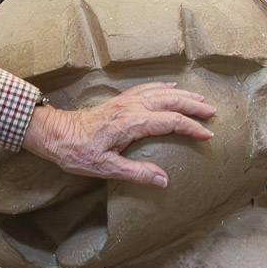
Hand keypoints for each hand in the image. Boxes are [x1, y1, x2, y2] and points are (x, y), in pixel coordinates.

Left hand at [22, 81, 215, 185]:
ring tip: (199, 98)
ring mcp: (125, 101)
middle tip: (212, 112)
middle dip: (192, 105)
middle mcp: (131, 107)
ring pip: (160, 92)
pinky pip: (146, 88)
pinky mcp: (119, 100)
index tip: (207, 134)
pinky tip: (170, 87)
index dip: (191, 127)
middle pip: (170, 101)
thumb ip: (136, 173)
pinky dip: (162, 86)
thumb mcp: (105, 168)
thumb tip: (164, 181)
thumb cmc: (77, 153)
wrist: (54, 133)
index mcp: (131, 123)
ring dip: (181, 94)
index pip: (170, 121)